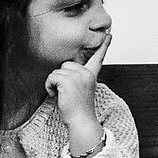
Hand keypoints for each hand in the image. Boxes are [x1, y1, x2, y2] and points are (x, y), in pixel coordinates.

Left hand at [45, 31, 109, 155]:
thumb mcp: (79, 90)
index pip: (97, 58)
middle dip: (60, 78)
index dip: (103, 47)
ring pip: (56, 72)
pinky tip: (56, 96)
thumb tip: (65, 71)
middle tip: (66, 93)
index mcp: (91, 75)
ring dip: (54, 84)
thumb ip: (76, 79)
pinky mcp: (69, 81)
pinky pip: (51, 77)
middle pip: (65, 65)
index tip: (108, 35)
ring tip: (62, 95)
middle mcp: (86, 73)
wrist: (80, 122)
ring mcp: (78, 76)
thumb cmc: (77, 109)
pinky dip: (49, 87)